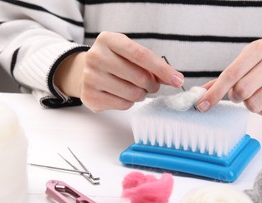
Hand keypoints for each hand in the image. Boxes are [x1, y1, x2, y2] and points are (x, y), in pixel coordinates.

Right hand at [55, 32, 183, 111]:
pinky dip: (129, 102)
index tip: (177, 80)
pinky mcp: (89, 96)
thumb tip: (176, 79)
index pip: (141, 55)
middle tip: (152, 85)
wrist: (84, 72)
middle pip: (139, 77)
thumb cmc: (115, 62)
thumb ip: (153, 65)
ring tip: (136, 88)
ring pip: (133, 93)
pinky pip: (123, 104)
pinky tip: (122, 95)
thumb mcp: (131, 55)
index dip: (162, 69)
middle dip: (153, 85)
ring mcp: (90, 77)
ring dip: (141, 94)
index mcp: (108, 40)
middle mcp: (96, 56)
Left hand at [196, 39, 261, 115]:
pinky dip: (261, 110)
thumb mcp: (243, 66)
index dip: (215, 92)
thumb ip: (221, 80)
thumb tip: (199, 95)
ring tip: (255, 94)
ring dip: (249, 104)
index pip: (231, 74)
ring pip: (254, 104)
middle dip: (235, 96)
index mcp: (259, 48)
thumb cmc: (260, 69)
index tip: (202, 105)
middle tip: (239, 93)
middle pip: (242, 91)